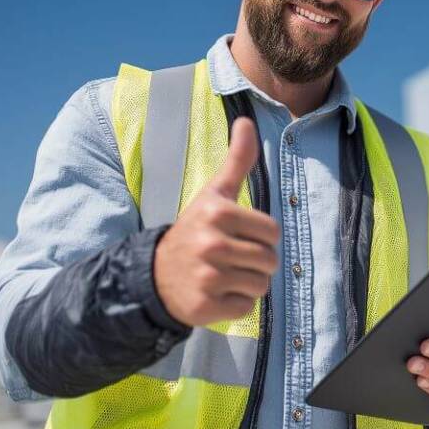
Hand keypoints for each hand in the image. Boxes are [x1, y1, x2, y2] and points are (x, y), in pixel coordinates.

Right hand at [153, 117, 280, 326]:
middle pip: (270, 260)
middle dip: (257, 262)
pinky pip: (246, 308)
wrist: (155, 274)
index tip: (240, 236)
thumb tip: (246, 120)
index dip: (262, 236)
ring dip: (248, 283)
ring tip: (225, 275)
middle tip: (232, 258)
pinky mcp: (204, 307)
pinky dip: (236, 303)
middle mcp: (211, 244)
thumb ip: (236, 160)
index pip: (272, 232)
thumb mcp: (214, 194)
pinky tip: (216, 292)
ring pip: (261, 285)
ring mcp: (207, 277)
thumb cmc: (195, 230)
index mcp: (217, 213)